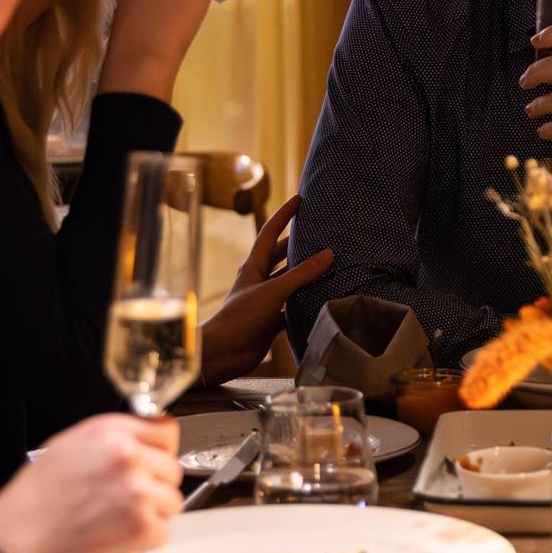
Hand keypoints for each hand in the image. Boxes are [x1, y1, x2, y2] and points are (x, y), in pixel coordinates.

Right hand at [0, 414, 181, 552]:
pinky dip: (145, 540)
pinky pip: (163, 531)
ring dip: (152, 513)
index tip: (153, 462)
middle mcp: (128, 456)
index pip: (167, 431)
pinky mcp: (140, 524)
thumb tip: (145, 440)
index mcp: (112, 432)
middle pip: (172, 469)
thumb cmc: (33, 501)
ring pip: (172, 501)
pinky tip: (116, 536)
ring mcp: (138, 490)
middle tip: (125, 500)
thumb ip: (114, 438)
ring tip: (117, 520)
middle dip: (155, 486)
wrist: (12, 543)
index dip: (160, 450)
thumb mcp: (69, 445)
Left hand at [199, 195, 333, 383]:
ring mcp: (264, 300)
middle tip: (319, 232)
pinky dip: (306, 301)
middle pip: (280, 255)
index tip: (299, 199)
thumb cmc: (241, 317)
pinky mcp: (269, 320)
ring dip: (305, 274)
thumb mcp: (274, 291)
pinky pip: (292, 306)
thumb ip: (301, 273)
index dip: (284, 215)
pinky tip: (321, 299)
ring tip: (328, 264)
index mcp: (253, 266)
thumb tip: (328, 253)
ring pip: (288, 281)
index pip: (270, 232)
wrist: (223, 353)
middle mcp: (258, 280)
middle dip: (297, 243)